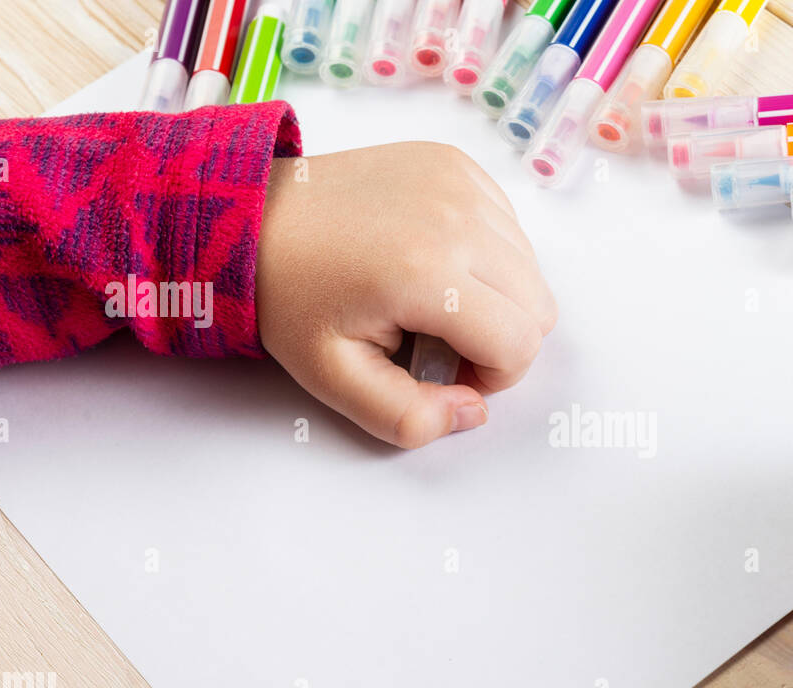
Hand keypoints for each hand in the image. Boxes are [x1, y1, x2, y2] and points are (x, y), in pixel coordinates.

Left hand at [255, 142, 556, 447]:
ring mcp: (459, 183)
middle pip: (539, 307)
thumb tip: (472, 411)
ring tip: (434, 300)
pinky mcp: (456, 164)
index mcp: (426, 273)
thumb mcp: (334, 378)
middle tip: (440, 341)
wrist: (253, 215)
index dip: (492, 377)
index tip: (445, 372)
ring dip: (497, 298)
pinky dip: (487, 255)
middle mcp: (456, 218)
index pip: (519, 344)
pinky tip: (432, 260)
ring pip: (531, 269)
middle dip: (501, 340)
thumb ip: (406, 418)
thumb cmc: (292, 296)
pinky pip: (510, 228)